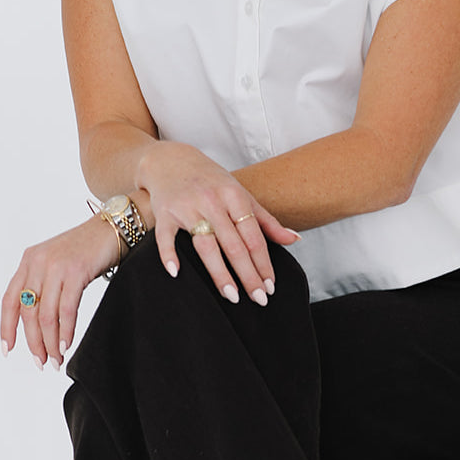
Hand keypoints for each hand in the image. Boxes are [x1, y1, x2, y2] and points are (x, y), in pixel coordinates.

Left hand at [1, 215, 117, 367]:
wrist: (114, 227)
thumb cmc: (88, 249)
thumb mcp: (57, 263)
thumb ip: (44, 285)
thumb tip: (38, 324)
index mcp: (29, 261)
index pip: (10, 300)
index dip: (7, 327)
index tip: (8, 349)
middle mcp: (38, 262)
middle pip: (27, 311)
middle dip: (33, 342)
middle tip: (41, 362)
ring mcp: (56, 266)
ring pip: (45, 314)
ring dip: (50, 342)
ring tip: (56, 358)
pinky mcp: (76, 270)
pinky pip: (66, 309)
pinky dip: (66, 331)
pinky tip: (67, 344)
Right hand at [137, 141, 298, 304]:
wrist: (170, 160)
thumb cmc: (210, 180)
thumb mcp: (240, 194)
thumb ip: (266, 220)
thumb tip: (294, 239)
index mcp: (234, 196)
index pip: (253, 237)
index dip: (263, 263)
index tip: (270, 286)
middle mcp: (212, 201)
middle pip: (233, 245)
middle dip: (248, 274)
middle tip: (258, 299)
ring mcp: (187, 207)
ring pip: (206, 245)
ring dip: (219, 273)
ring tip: (232, 296)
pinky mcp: (164, 212)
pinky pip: (166, 237)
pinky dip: (169, 254)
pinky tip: (176, 273)